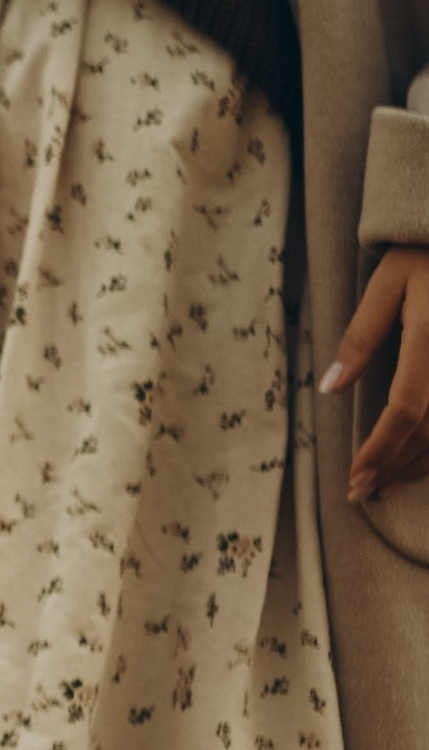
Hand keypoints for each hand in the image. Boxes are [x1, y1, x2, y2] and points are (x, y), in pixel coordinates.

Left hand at [322, 248, 428, 503]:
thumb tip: (331, 387)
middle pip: (428, 432)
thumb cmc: (424, 257)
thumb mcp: (387, 284)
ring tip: (383, 486)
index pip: (405, 411)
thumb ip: (360, 336)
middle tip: (360, 492)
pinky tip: (416, 463)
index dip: (380, 449)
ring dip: (416, 465)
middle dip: (392, 466)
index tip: (355, 476)